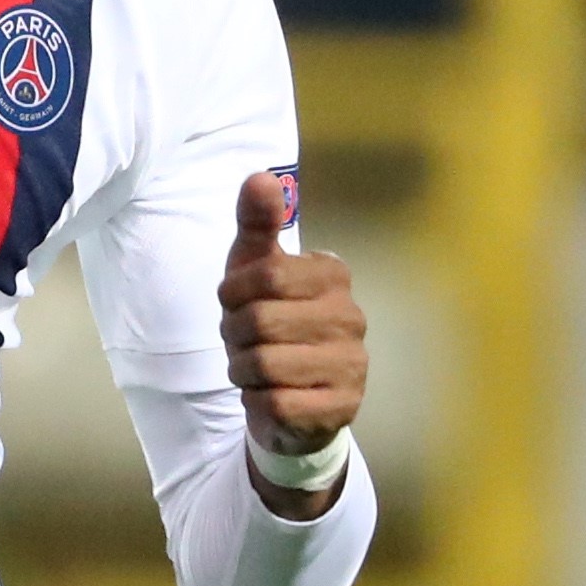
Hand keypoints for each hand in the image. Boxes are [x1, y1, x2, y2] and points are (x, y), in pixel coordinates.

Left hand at [217, 169, 366, 507]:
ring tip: (256, 368)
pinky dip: (257, 402)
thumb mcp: (254, 268)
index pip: (265, 274)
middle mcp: (352, 318)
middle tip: (242, 341)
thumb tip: (260, 177)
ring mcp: (353, 365)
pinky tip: (269, 397)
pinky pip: (275, 404)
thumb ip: (257, 223)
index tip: (234, 302)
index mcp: (334, 275)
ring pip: (264, 365)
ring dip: (243, 370)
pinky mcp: (343, 408)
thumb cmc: (269, 321)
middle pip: (260, 321)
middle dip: (234, 336)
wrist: (290, 397)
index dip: (232, 293)